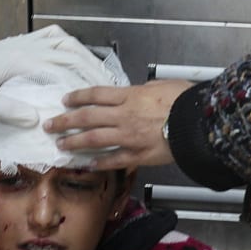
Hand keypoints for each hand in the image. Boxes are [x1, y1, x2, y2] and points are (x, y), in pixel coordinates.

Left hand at [0, 25, 110, 125]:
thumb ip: (9, 112)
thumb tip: (37, 120)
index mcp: (20, 62)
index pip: (61, 69)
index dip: (84, 81)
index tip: (100, 93)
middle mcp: (26, 48)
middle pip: (69, 52)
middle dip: (91, 67)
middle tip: (108, 84)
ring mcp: (23, 44)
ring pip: (63, 42)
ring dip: (83, 54)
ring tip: (97, 70)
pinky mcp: (19, 45)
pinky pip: (49, 37)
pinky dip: (65, 43)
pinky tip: (72, 52)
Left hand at [46, 79, 189, 168]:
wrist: (199, 124)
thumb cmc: (185, 101)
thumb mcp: (162, 85)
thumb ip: (144, 90)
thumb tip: (138, 91)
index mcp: (130, 96)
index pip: (95, 95)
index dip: (77, 97)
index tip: (65, 100)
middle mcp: (124, 116)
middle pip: (87, 118)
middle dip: (65, 121)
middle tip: (50, 125)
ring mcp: (129, 137)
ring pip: (94, 139)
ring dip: (74, 142)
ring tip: (61, 145)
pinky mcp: (138, 155)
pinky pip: (114, 160)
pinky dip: (100, 162)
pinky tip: (89, 164)